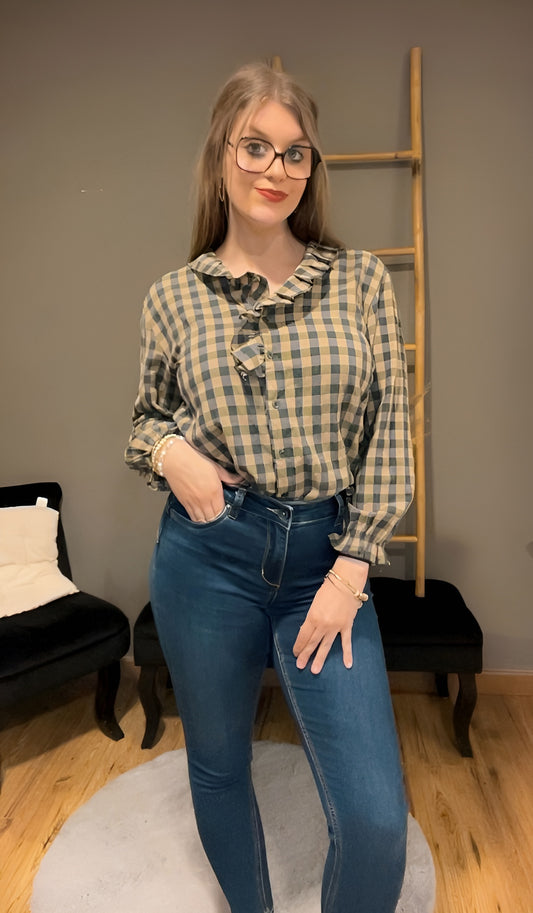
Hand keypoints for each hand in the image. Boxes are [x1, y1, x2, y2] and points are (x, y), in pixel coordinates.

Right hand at [162, 438, 243, 521]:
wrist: (174, 459)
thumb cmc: (195, 460)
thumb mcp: (216, 467)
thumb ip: (229, 477)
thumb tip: (240, 480)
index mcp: (214, 492)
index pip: (222, 511)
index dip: (225, 513)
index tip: (226, 510)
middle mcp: (204, 500)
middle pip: (213, 518)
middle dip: (217, 519)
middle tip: (220, 515)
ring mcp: (193, 503)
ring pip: (202, 520)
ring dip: (207, 520)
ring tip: (211, 517)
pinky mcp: (183, 503)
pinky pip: (192, 516)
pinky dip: (197, 519)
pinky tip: (201, 516)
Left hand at [292, 557, 368, 673]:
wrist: (346, 583)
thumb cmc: (328, 590)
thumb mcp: (314, 603)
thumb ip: (311, 618)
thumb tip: (308, 631)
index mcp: (313, 617)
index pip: (303, 635)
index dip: (299, 645)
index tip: (295, 653)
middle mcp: (323, 624)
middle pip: (312, 642)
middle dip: (305, 655)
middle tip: (300, 666)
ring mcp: (336, 627)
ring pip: (326, 646)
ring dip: (320, 658)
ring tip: (315, 670)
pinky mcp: (346, 626)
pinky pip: (346, 642)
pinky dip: (347, 654)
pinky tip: (347, 664)